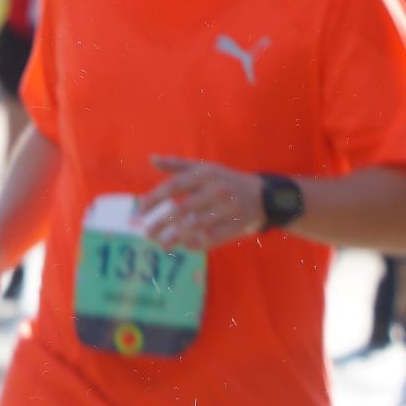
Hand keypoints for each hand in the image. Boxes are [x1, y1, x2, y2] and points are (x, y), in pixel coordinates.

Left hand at [135, 157, 265, 251]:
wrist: (266, 196)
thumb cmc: (225, 181)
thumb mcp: (204, 168)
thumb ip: (176, 165)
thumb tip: (151, 159)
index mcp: (205, 174)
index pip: (173, 187)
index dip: (154, 200)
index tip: (139, 211)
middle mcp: (216, 190)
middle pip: (182, 209)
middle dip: (161, 223)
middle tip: (146, 234)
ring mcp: (229, 209)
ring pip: (196, 226)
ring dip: (175, 237)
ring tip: (161, 244)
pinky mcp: (238, 225)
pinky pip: (214, 238)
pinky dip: (197, 244)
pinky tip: (185, 246)